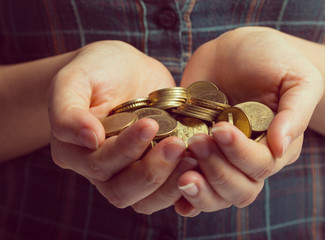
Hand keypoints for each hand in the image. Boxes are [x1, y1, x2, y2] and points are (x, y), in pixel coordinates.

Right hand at [48, 40, 186, 208]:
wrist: (125, 69)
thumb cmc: (97, 69)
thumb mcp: (74, 79)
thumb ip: (68, 111)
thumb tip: (89, 139)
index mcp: (75, 152)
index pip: (99, 163)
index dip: (125, 149)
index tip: (150, 124)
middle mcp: (100, 169)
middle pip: (122, 190)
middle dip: (152, 171)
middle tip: (177, 144)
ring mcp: (128, 172)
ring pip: (145, 199)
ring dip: (170, 183)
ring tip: (192, 156)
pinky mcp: (153, 168)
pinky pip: (166, 192)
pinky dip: (183, 185)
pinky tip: (198, 167)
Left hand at [176, 27, 323, 215]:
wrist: (234, 50)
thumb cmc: (272, 59)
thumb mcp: (298, 78)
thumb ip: (296, 112)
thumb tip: (280, 147)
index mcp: (275, 146)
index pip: (261, 166)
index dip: (240, 154)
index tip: (220, 128)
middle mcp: (248, 158)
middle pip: (238, 190)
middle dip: (216, 170)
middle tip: (197, 142)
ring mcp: (221, 158)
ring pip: (216, 195)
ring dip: (198, 188)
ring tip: (180, 167)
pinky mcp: (197, 152)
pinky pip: (192, 186)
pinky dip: (184, 195)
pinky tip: (174, 188)